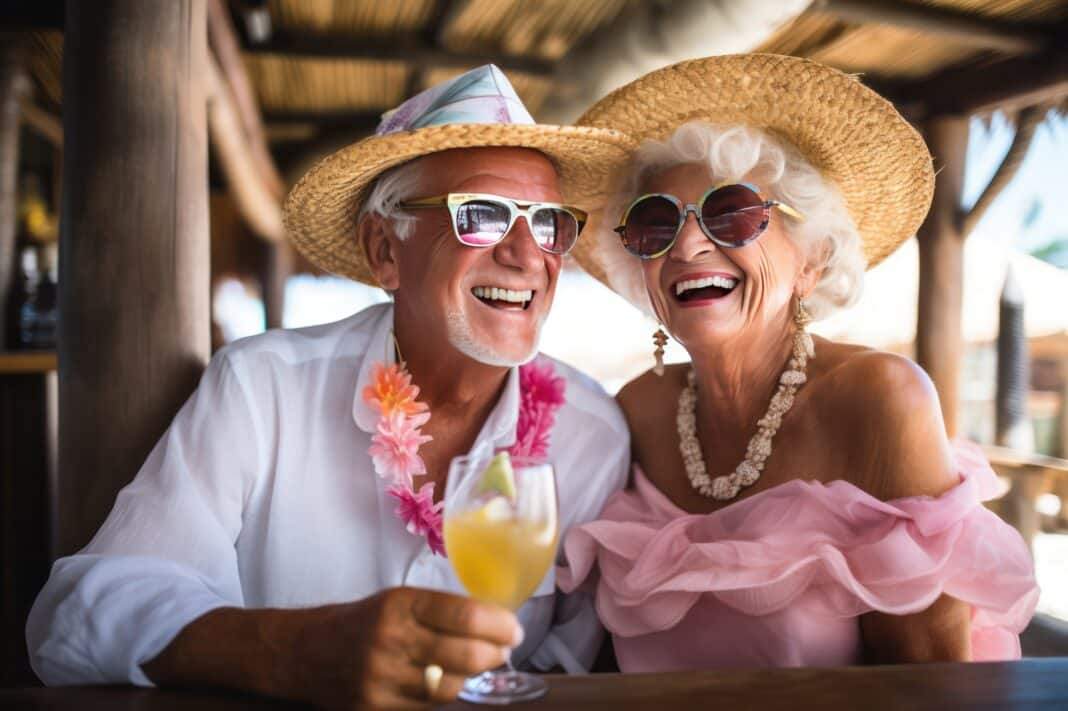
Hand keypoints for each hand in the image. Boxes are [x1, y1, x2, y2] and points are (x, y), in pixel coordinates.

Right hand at [286, 586, 520, 709]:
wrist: (303, 653)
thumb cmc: (361, 621)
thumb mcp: (397, 601)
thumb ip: (440, 611)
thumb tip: (494, 623)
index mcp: (400, 604)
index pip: (464, 615)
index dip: (499, 625)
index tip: (514, 628)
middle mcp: (391, 640)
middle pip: (465, 655)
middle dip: (495, 653)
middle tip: (505, 648)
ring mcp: (382, 679)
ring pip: (451, 687)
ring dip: (473, 676)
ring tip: (479, 664)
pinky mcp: (375, 709)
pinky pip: (427, 707)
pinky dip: (444, 695)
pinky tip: (448, 682)